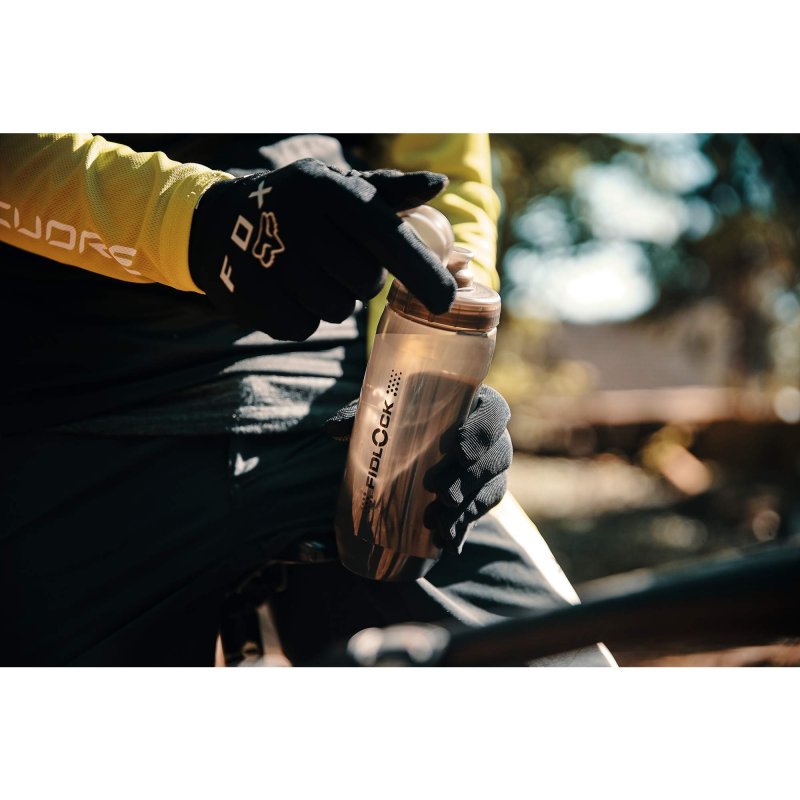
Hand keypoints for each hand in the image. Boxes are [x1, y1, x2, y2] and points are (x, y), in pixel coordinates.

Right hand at [188, 158, 456, 339]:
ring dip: (332, 300)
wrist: (219, 222)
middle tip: (339, 262)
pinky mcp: (248, 294)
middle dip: (361, 280)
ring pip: (335, 310)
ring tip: (309, 273)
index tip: (446, 301)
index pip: (387, 237)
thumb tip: (439, 185)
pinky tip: (286, 290)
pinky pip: (302, 327)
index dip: (422, 273)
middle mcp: (297, 219)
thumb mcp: (342, 190)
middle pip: (365, 283)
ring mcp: (267, 257)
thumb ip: (392, 193)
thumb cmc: (301, 206)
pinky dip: (302, 316)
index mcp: (328, 190)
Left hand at [325, 385, 511, 553]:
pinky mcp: (482, 495)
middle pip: (497, 455)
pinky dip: (463, 528)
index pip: (494, 412)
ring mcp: (489, 468)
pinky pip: (481, 513)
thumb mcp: (382, 415)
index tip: (455, 448)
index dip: (481, 430)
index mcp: (473, 404)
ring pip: (492, 488)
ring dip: (466, 506)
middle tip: (436, 490)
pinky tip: (446, 541)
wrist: (410, 446)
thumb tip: (330, 429)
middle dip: (469, 476)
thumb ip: (360, 416)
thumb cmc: (400, 419)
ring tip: (436, 520)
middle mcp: (489, 436)